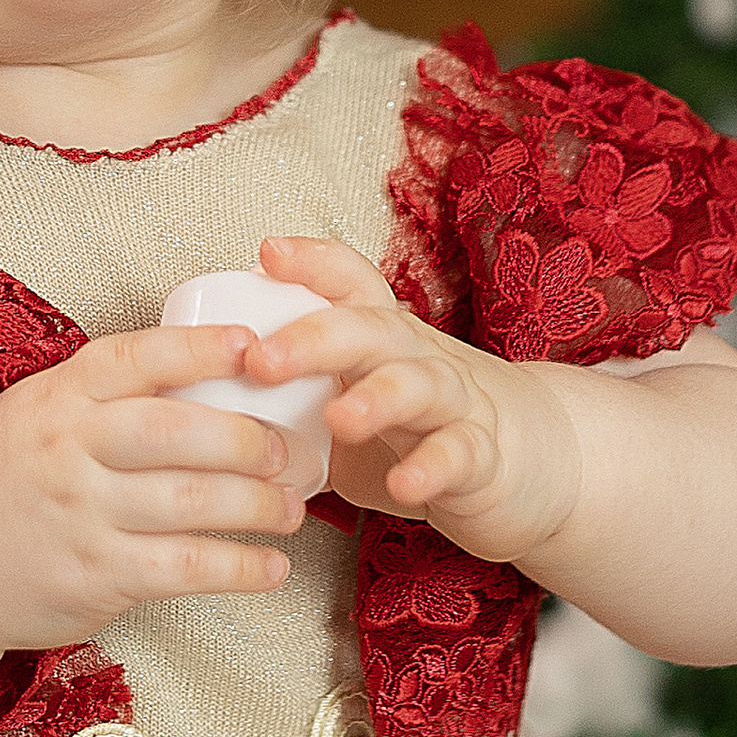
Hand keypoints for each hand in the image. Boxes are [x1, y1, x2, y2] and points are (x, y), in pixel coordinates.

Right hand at [0, 325, 303, 655]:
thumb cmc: (3, 475)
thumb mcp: (38, 409)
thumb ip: (106, 391)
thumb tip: (204, 366)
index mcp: (61, 396)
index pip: (140, 358)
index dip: (201, 348)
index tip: (253, 346)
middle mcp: (72, 450)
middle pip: (179, 433)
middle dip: (249, 440)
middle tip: (287, 451)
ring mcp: (83, 515)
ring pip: (193, 503)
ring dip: (259, 507)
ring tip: (292, 510)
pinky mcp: (96, 577)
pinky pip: (184, 569)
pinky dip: (239, 569)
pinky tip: (271, 569)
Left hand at [249, 238, 580, 567]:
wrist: (532, 462)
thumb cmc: (421, 427)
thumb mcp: (359, 394)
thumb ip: (295, 393)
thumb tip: (204, 396)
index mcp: (382, 337)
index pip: (352, 282)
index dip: (313, 262)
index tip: (267, 253)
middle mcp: (418, 357)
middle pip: (371, 328)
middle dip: (315, 337)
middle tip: (263, 358)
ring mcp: (455, 404)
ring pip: (418, 385)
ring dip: (377, 398)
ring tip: (338, 419)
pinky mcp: (483, 456)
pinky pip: (458, 456)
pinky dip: (430, 469)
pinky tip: (403, 483)